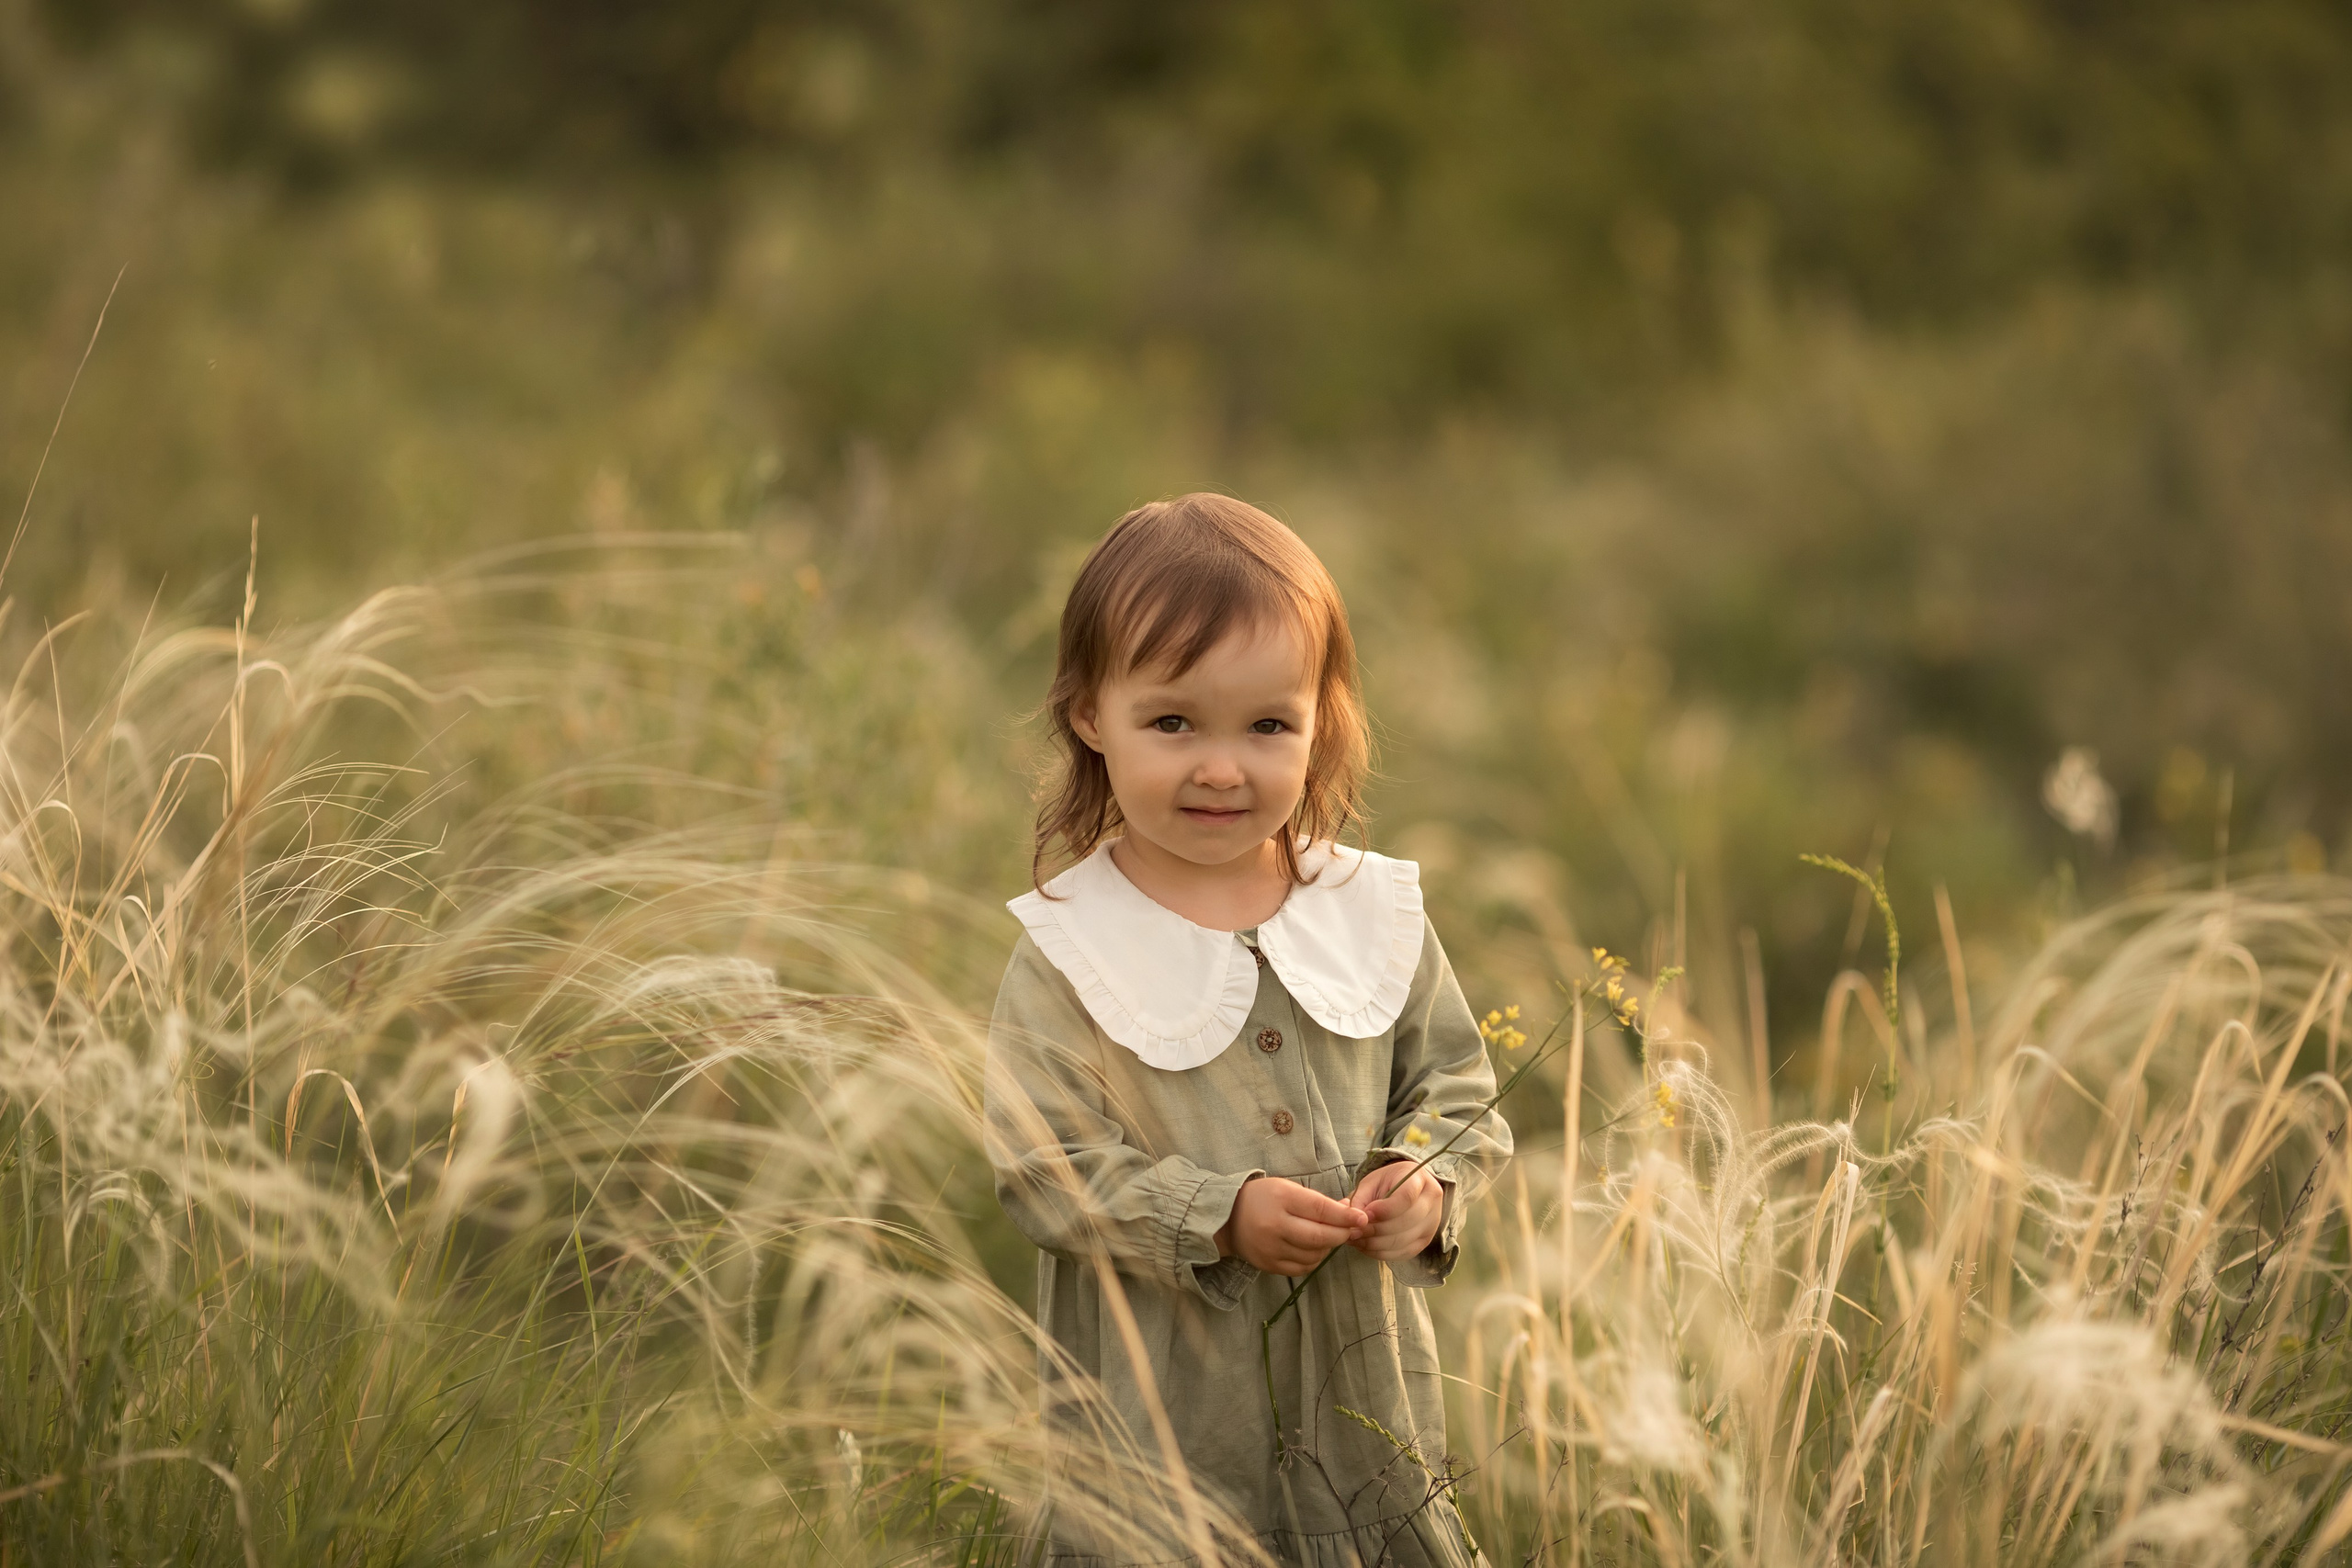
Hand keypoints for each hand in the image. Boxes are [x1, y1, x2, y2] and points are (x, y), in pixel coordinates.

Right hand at [1215, 1176, 1368, 1275]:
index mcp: (1280, 1199)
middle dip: (1342, 1234)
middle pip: (1320, 1237)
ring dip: (1329, 1247)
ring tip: (1329, 1236)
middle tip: (1352, 1230)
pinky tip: (1314, 1249)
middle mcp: (1275, 1225)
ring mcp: (1271, 1249)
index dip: (1345, 1216)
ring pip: (1314, 1254)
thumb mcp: (1287, 1189)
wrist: (1226, 1219)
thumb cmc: (1261, 1198)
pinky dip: (1315, 1259)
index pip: (1320, 1210)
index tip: (1362, 1218)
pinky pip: (1302, 1267)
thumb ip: (1317, 1201)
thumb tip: (1349, 1211)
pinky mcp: (1269, 1265)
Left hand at [1345, 1161, 1444, 1260]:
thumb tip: (1353, 1222)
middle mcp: (1431, 1202)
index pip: (1406, 1198)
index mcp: (1419, 1179)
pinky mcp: (1425, 1241)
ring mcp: (1431, 1224)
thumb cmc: (1387, 1183)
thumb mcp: (1371, 1182)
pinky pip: (1402, 1253)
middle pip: (1405, 1222)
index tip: (1365, 1215)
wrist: (1406, 1188)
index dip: (1384, 1210)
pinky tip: (1366, 1246)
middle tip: (1354, 1231)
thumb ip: (1359, 1200)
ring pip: (1403, 1241)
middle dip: (1375, 1230)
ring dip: (1374, 1244)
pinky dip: (1381, 1253)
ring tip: (1356, 1239)